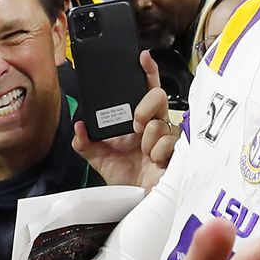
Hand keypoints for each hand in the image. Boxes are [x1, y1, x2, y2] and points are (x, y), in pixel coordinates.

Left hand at [73, 50, 177, 189]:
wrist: (138, 202)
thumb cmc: (126, 179)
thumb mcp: (99, 159)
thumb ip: (85, 142)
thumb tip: (79, 126)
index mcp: (139, 121)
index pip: (146, 90)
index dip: (147, 71)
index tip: (142, 57)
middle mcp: (156, 125)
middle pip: (158, 97)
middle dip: (144, 108)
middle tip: (135, 125)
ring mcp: (169, 137)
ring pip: (161, 122)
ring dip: (148, 140)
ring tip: (144, 154)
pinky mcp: (180, 151)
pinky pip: (169, 141)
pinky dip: (157, 152)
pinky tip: (155, 162)